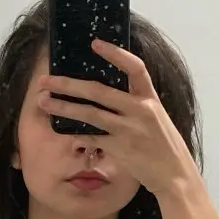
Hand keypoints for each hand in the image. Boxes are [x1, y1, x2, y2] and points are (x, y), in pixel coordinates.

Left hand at [38, 40, 199, 196]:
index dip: (115, 54)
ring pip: (90, 114)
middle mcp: (140, 111)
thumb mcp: (156, 117)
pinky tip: (61, 128)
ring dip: (64, 107)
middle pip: (99, 91)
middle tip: (46, 79)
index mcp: (150, 98)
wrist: (174, 175)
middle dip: (69, 84)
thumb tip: (106, 93)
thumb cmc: (163, 145)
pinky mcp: (120, 149)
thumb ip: (135, 103)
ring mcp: (129, 130)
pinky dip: (76, 133)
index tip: (95, 43)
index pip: (135, 67)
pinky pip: (92, 137)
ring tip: (43, 101)